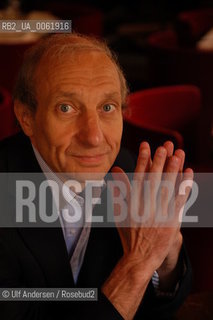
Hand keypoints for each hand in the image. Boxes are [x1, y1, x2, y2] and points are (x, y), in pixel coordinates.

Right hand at [102, 141, 192, 318]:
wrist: (139, 258)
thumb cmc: (128, 235)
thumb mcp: (118, 213)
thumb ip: (118, 191)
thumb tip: (115, 172)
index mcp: (133, 203)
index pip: (138, 176)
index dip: (142, 160)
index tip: (145, 146)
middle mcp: (146, 206)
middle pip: (154, 179)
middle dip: (159, 161)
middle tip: (164, 146)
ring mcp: (160, 214)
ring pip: (168, 187)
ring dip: (173, 169)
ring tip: (178, 154)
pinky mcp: (172, 221)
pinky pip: (179, 201)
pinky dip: (185, 186)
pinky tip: (188, 174)